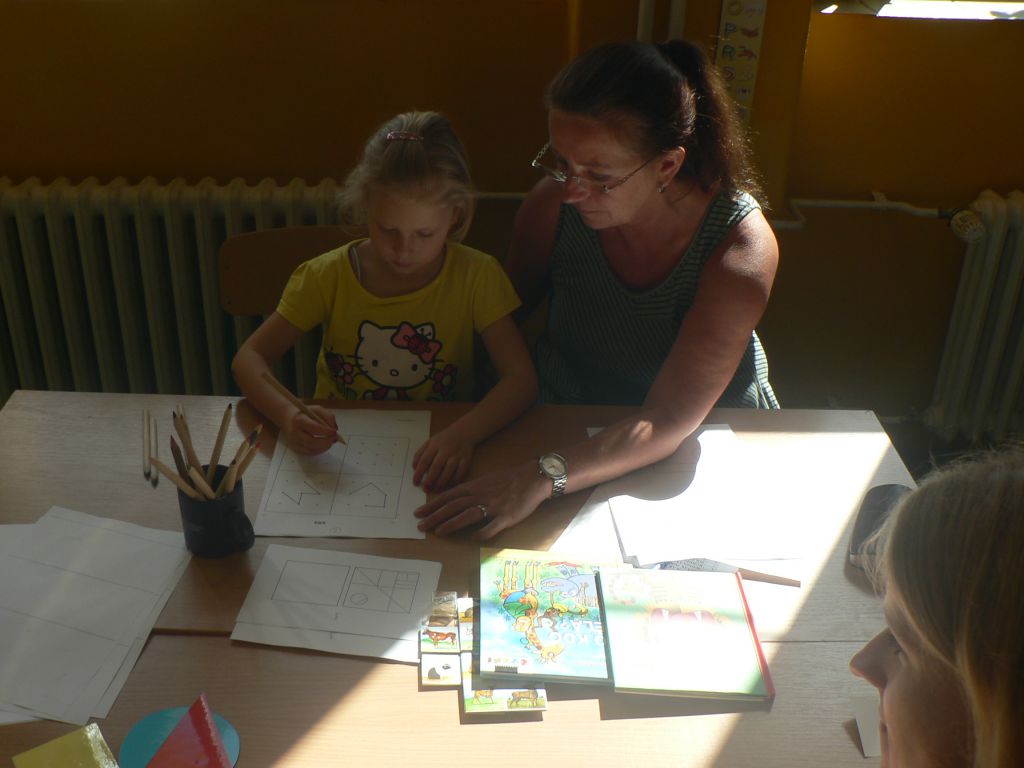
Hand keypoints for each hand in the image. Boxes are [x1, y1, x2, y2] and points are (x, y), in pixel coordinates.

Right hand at [282, 405, 336, 454]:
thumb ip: (328, 416)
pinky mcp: (295, 448)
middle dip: (326, 442)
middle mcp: (294, 432)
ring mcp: (294, 442)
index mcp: (298, 420)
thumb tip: (334, 428)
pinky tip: (324, 445)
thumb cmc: (305, 414)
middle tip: (334, 438)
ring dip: (324, 447)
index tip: (334, 431)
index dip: (326, 431)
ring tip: (330, 441)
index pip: (313, 428)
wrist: (288, 419)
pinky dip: (319, 450)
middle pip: (312, 442)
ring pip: (311, 449)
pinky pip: (309, 453)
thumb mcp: (317, 409)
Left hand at [412, 427, 473, 491]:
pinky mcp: (466, 460)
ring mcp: (456, 455)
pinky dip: (454, 480)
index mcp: (434, 445)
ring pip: (448, 470)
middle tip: (425, 489)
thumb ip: (420, 453)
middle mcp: (445, 450)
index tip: (415, 483)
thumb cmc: (443, 439)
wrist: (463, 432)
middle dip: (430, 479)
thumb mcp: (430, 442)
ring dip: (441, 482)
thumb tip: (414, 468)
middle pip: (436, 466)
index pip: (424, 460)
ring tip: (435, 489)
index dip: (419, 473)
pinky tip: (449, 485)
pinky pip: (460, 472)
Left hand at [415, 462, 547, 539]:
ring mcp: (493, 507)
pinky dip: (480, 534)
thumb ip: (471, 490)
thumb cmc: (509, 479)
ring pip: (467, 516)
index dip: (432, 505)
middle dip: (435, 516)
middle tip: (420, 525)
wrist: (532, 478)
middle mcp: (480, 496)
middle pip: (453, 506)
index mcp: (474, 486)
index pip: (448, 496)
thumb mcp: (486, 480)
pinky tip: (471, 539)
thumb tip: (455, 499)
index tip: (419, 512)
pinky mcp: (506, 517)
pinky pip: (491, 528)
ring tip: (438, 531)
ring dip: (451, 524)